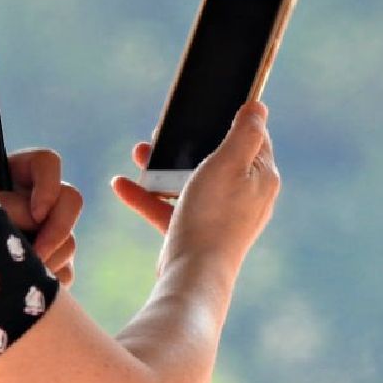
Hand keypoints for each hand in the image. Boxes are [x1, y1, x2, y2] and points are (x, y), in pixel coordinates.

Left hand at [0, 149, 80, 286]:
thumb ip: (6, 206)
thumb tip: (36, 220)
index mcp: (18, 174)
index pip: (47, 162)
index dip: (49, 186)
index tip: (36, 214)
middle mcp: (40, 199)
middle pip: (72, 200)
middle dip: (57, 231)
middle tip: (36, 253)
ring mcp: (50, 231)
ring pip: (69, 243)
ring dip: (44, 261)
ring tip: (9, 274)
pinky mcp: (55, 263)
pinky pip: (65, 273)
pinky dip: (44, 282)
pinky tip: (17, 286)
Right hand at [111, 103, 279, 278]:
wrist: (193, 274)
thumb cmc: (213, 215)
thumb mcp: (228, 162)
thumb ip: (244, 133)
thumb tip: (258, 108)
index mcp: (261, 176)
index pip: (252, 138)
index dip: (228, 121)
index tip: (204, 111)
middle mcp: (246, 195)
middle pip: (217, 158)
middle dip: (187, 144)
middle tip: (162, 132)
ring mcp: (221, 215)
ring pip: (190, 181)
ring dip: (163, 167)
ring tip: (139, 153)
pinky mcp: (197, 231)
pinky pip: (172, 207)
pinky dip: (149, 196)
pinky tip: (122, 185)